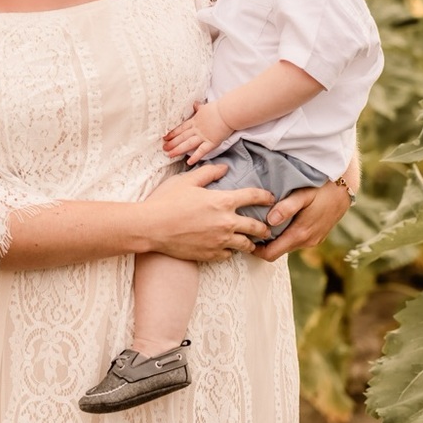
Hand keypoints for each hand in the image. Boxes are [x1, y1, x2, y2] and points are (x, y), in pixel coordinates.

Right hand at [140, 164, 273, 260]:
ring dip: (250, 242)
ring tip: (251, 242)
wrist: (151, 228)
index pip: (253, 197)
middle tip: (267, 227)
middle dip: (264, 227)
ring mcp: (220, 242)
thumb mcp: (187, 180)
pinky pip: (229, 255)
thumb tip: (224, 168)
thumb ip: (209, 173)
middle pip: (256, 226)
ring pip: (245, 245)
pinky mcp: (211, 255)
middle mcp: (226, 223)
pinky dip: (231, 251)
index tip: (271, 198)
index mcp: (223, 201)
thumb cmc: (167, 200)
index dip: (266, 197)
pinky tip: (228, 248)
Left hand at [163, 101, 233, 164]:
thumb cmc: (218, 109)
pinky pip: (201, 151)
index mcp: (195, 121)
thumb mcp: (205, 107)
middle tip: (163, 148)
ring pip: (188, 144)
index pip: (181, 128)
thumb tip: (195, 103)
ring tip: (170, 155)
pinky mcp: (211, 142)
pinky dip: (195, 157)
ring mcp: (203, 136)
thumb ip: (198, 107)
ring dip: (178, 150)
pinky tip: (189, 162)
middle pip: (181, 137)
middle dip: (172, 143)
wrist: (227, 113)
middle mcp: (197, 130)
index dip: (172, 133)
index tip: (165, 137)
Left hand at [252, 179, 350, 260]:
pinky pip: (295, 240)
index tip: (244, 237)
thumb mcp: (303, 194)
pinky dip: (285, 234)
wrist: (345, 189)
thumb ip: (286, 207)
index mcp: (300, 234)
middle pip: (277, 251)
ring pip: (286, 245)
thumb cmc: (322, 189)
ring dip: (274, 238)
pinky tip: (279, 220)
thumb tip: (269, 220)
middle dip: (262, 243)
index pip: (271, 254)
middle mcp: (306, 242)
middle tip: (248, 228)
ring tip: (261, 222)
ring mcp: (312, 240)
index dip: (255, 250)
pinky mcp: (316, 236)